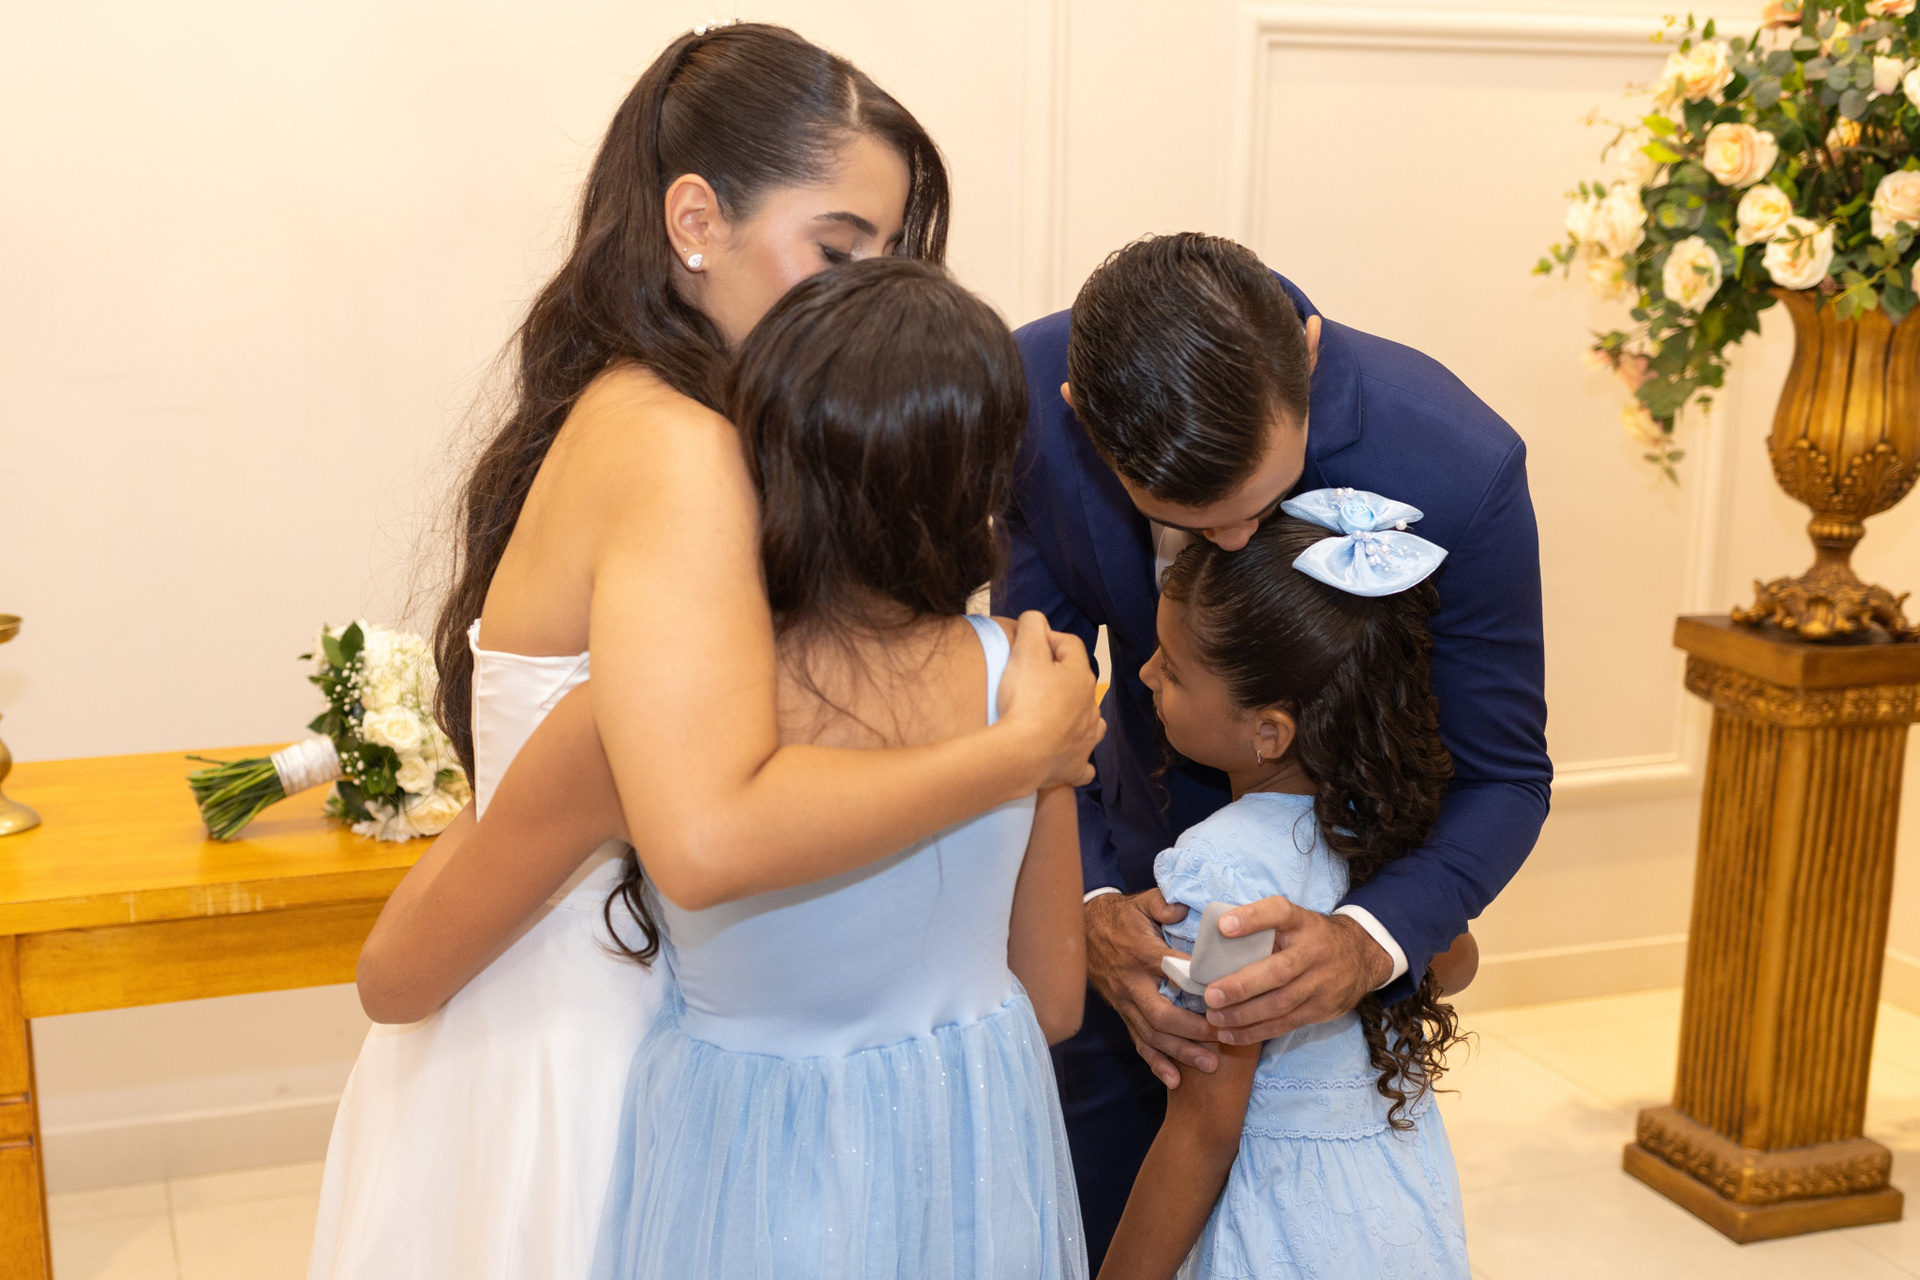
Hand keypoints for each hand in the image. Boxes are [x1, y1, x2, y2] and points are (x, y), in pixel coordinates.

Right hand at [998, 611, 1104, 789]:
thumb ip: (1032, 626)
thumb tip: (1036, 620)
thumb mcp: (1025, 651)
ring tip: (1053, 717)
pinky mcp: (1075, 767)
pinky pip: (1083, 764)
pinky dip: (1076, 759)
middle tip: (1027, 680)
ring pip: (1090, 722)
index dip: (1047, 639)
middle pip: (1078, 683)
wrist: (1021, 755)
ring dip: (1075, 717)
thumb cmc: (1025, 701)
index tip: (1024, 646)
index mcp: (1081, 677)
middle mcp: (1090, 708)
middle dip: (1057, 678)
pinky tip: (1067, 758)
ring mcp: (1085, 739)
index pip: (1070, 644)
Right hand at [1084, 889, 1217, 1087]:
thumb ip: (1165, 905)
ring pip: (1152, 1034)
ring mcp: (1126, 1002)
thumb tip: (1185, 909)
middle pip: (1160, 1014)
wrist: (1082, 932)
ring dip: (1180, 1052)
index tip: (1224, 992)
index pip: (1169, 970)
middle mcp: (1131, 982)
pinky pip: (1138, 1042)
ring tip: (1210, 1064)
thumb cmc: (1121, 917)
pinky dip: (1156, 1063)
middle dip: (1192, 1030)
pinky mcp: (1123, 1014)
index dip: (1196, 982)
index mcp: (1140, 952)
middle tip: (1221, 1036)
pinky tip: (1175, 1080)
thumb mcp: (1142, 902)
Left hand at [1201, 898, 1391, 1043]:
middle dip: (1242, 986)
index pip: (1279, 912)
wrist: (1361, 956)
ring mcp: (1321, 982)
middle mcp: (1315, 951)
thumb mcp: (1294, 921)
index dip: (1252, 918)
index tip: (1224, 927)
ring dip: (1244, 1015)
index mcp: (1302, 922)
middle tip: (1211, 995)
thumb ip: (1263, 926)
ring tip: (1215, 1018)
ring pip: (1281, 1003)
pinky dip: (1255, 1031)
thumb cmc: (1310, 936)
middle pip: (1279, 970)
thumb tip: (1214, 938)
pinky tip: (1231, 1034)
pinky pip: (1285, 1023)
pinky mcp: (1322, 1008)